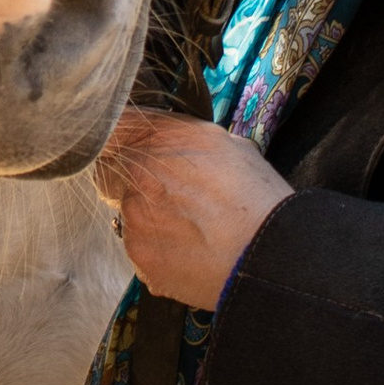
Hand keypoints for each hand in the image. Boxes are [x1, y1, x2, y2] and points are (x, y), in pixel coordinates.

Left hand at [93, 108, 289, 312]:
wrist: (266, 252)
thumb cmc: (257, 197)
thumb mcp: (229, 146)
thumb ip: (188, 143)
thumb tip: (177, 150)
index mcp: (159, 138)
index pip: (118, 129)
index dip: (125, 143)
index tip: (134, 155)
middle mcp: (137, 173)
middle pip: (121, 178)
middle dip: (144, 188)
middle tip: (182, 205)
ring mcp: (132, 216)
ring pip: (133, 218)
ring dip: (154, 224)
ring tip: (195, 235)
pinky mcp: (137, 254)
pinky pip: (143, 251)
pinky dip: (161, 254)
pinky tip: (192, 255)